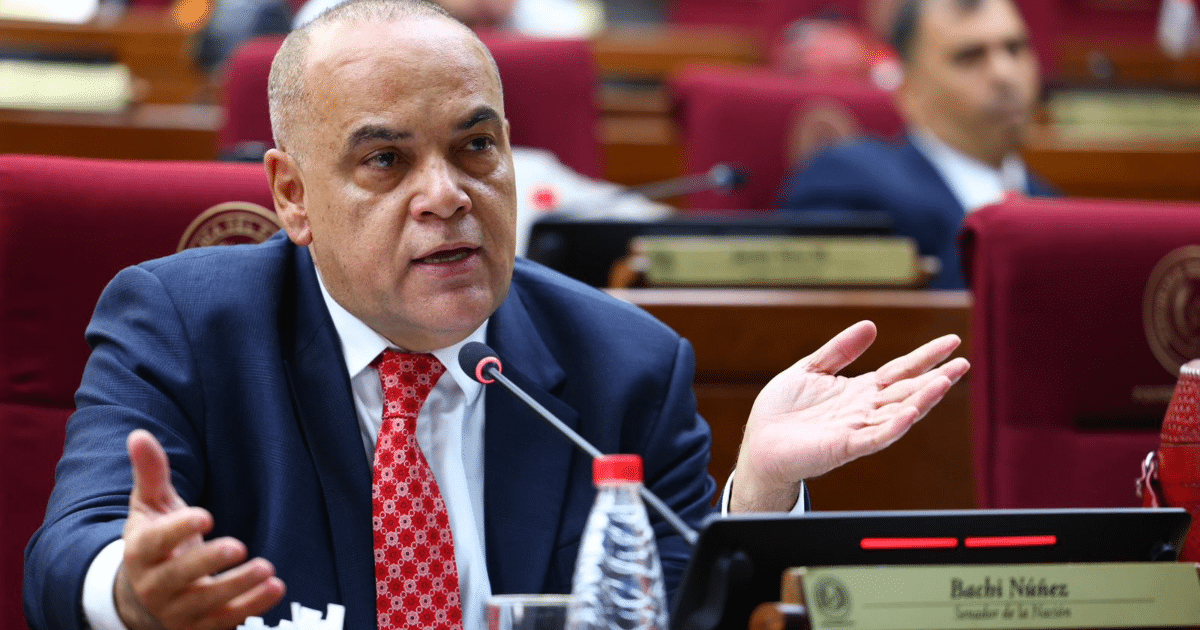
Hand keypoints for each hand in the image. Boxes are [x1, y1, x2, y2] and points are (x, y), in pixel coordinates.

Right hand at [116, 429, 285, 629]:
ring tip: (268, 570)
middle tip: (240, 546)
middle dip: (209, 563)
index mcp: (141, 551)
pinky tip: (275, 588)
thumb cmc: (154, 541)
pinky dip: (251, 608)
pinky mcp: (199, 627)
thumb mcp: (149, 506)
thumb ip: (150, 472)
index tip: (206, 516)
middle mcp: (155, 585)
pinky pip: (225, 621)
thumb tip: (139, 434)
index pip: (157, 542)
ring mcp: (177, 610)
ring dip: (238, 588)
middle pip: (180, 577)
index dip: (179, 529)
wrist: (142, 598)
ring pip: (206, 603)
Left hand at [730, 321, 969, 511]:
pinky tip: (910, 412)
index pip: (900, 370)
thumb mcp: (810, 369)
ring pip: (899, 413)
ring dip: (923, 399)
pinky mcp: (845, 446)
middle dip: (936, 377)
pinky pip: (875, 437)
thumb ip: (839, 350)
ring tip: (946, 381)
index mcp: (859, 391)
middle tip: (964, 362)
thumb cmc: (781, 411)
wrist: (759, 443)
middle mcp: (864, 410)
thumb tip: (871, 325)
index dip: (925, 356)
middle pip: (908, 390)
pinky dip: (894, 426)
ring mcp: (858, 429)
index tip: (951, 342)